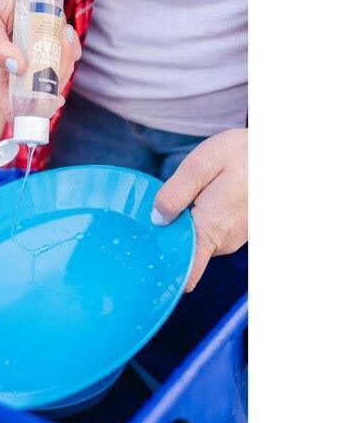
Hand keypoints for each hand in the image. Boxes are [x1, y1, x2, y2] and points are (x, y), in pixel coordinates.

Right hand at [0, 0, 80, 118]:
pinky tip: (64, 30)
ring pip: (59, 76)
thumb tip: (18, 68)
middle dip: (53, 83)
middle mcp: (21, 66)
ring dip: (65, 61)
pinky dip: (72, 46)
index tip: (40, 113)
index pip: (10, 102)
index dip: (24, 115)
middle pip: (41, 94)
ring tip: (60, 35)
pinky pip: (71, 56)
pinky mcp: (56, 43)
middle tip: (56, 62)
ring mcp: (40, 56)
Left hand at [152, 128, 247, 291]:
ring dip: (185, 224)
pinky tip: (200, 198)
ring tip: (184, 198)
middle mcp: (225, 241)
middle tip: (159, 210)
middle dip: (169, 235)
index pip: (189, 270)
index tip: (147, 259)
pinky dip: (199, 220)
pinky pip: (211, 232)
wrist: (276, 152)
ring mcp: (234, 237)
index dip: (167, 269)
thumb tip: (157, 219)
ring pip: (197, 240)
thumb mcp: (201, 164)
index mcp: (212, 228)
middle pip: (186, 251)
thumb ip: (175, 193)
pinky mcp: (238, 231)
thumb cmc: (240, 154)